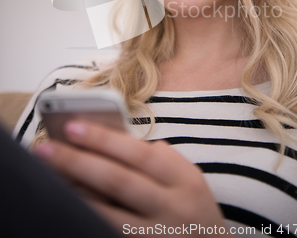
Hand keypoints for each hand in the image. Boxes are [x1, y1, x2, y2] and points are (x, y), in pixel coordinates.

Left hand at [34, 120, 226, 234]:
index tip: (71, 126)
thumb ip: (158, 157)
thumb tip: (112, 141)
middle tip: (46, 147)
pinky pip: (108, 234)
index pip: (138, 153)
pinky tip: (69, 207)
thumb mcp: (187, 176)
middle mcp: (172, 208)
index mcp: (184, 179)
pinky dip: (87, 219)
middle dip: (78, 162)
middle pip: (118, 181)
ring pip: (108, 214)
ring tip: (50, 175)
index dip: (103, 139)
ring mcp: (157, 236)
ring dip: (76, 193)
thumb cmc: (193, 206)